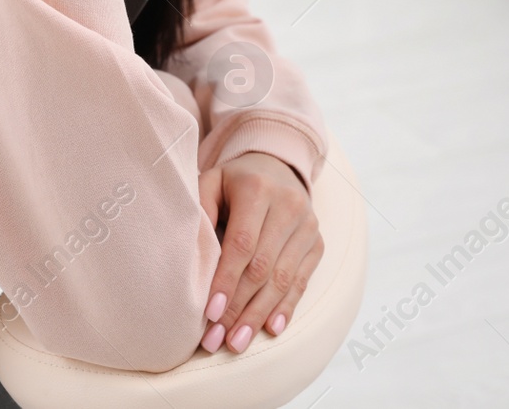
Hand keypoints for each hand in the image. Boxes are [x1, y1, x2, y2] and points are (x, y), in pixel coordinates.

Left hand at [197, 152, 321, 353]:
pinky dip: (285, 308)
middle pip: (263, 267)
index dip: (226, 280)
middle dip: (239, 308)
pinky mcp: (317, 243)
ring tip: (237, 342)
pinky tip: (269, 329)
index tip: (210, 313)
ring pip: (283, 280)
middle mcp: (289, 206)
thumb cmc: (233, 182)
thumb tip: (191, 255)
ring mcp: (308, 226)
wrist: (276, 167)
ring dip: (259, 315)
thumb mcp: (211, 183)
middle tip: (217, 339)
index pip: (242, 243)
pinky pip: (302, 281)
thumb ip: (200, 211)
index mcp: (257, 189)